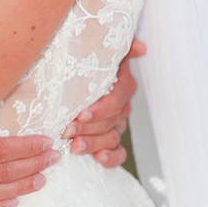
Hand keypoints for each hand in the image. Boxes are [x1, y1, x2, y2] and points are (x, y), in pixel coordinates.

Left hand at [62, 36, 145, 164]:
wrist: (73, 75)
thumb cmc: (86, 61)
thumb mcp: (97, 49)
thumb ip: (121, 47)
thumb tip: (140, 47)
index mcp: (121, 85)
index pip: (116, 101)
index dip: (100, 110)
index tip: (81, 114)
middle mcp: (121, 106)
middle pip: (110, 122)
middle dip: (88, 128)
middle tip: (67, 130)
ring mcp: (117, 124)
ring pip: (112, 138)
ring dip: (94, 144)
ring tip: (75, 146)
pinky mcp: (112, 139)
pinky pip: (118, 152)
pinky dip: (111, 157)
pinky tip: (99, 159)